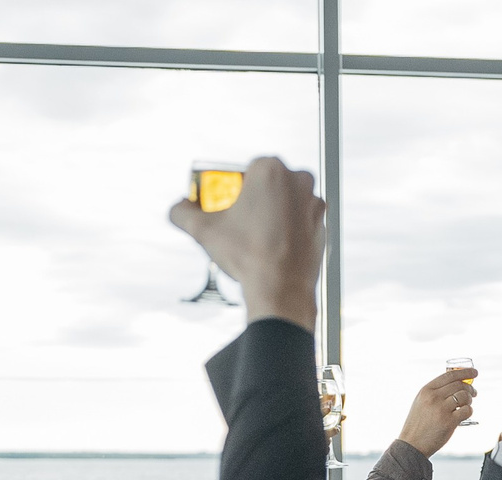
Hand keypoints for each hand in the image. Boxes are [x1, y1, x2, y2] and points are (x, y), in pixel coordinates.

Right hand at [168, 156, 323, 331]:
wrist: (281, 290)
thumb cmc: (245, 255)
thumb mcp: (203, 231)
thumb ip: (181, 213)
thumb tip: (177, 208)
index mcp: (270, 168)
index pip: (247, 170)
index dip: (235, 187)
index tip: (229, 205)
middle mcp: (299, 179)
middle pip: (270, 184)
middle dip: (257, 198)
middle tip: (243, 221)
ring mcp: (315, 202)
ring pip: (287, 201)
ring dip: (275, 212)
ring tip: (259, 236)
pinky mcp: (324, 225)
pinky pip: (302, 220)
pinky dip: (290, 229)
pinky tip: (276, 247)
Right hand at [396, 369, 474, 457]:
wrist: (412, 444)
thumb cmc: (418, 424)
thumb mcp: (421, 402)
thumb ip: (435, 392)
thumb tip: (456, 384)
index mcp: (426, 390)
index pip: (449, 376)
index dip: (465, 372)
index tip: (474, 373)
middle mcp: (434, 398)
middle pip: (459, 385)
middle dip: (470, 388)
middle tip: (474, 393)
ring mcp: (441, 409)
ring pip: (465, 396)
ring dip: (470, 400)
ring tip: (467, 404)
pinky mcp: (449, 422)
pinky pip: (467, 410)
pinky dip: (469, 411)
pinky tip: (465, 414)